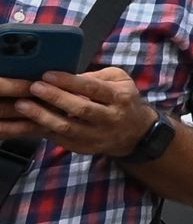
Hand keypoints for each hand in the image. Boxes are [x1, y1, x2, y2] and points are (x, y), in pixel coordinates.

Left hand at [0, 63, 158, 156]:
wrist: (137, 133)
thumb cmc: (124, 101)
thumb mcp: (121, 81)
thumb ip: (96, 76)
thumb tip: (68, 76)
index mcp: (120, 98)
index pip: (93, 88)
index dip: (69, 82)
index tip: (48, 75)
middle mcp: (111, 118)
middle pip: (81, 109)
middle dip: (55, 97)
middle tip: (34, 88)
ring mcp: (99, 136)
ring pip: (68, 128)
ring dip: (44, 116)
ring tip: (24, 106)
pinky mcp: (87, 148)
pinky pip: (62, 140)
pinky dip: (45, 130)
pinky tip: (32, 120)